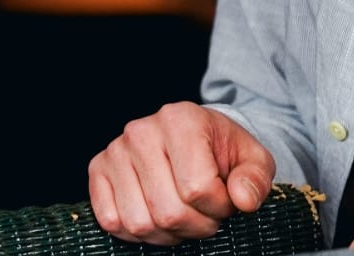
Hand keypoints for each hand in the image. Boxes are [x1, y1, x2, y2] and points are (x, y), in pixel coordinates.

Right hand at [88, 101, 275, 244]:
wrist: (195, 138)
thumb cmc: (222, 151)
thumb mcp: (252, 158)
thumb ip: (255, 177)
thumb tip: (243, 199)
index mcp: (181, 119)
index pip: (198, 188)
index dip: (219, 208)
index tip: (227, 200)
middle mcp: (142, 131)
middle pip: (168, 211)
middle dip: (196, 225)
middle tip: (208, 215)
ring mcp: (116, 150)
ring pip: (140, 222)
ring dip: (168, 234)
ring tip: (185, 216)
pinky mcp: (97, 169)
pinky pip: (111, 221)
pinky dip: (138, 233)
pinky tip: (158, 216)